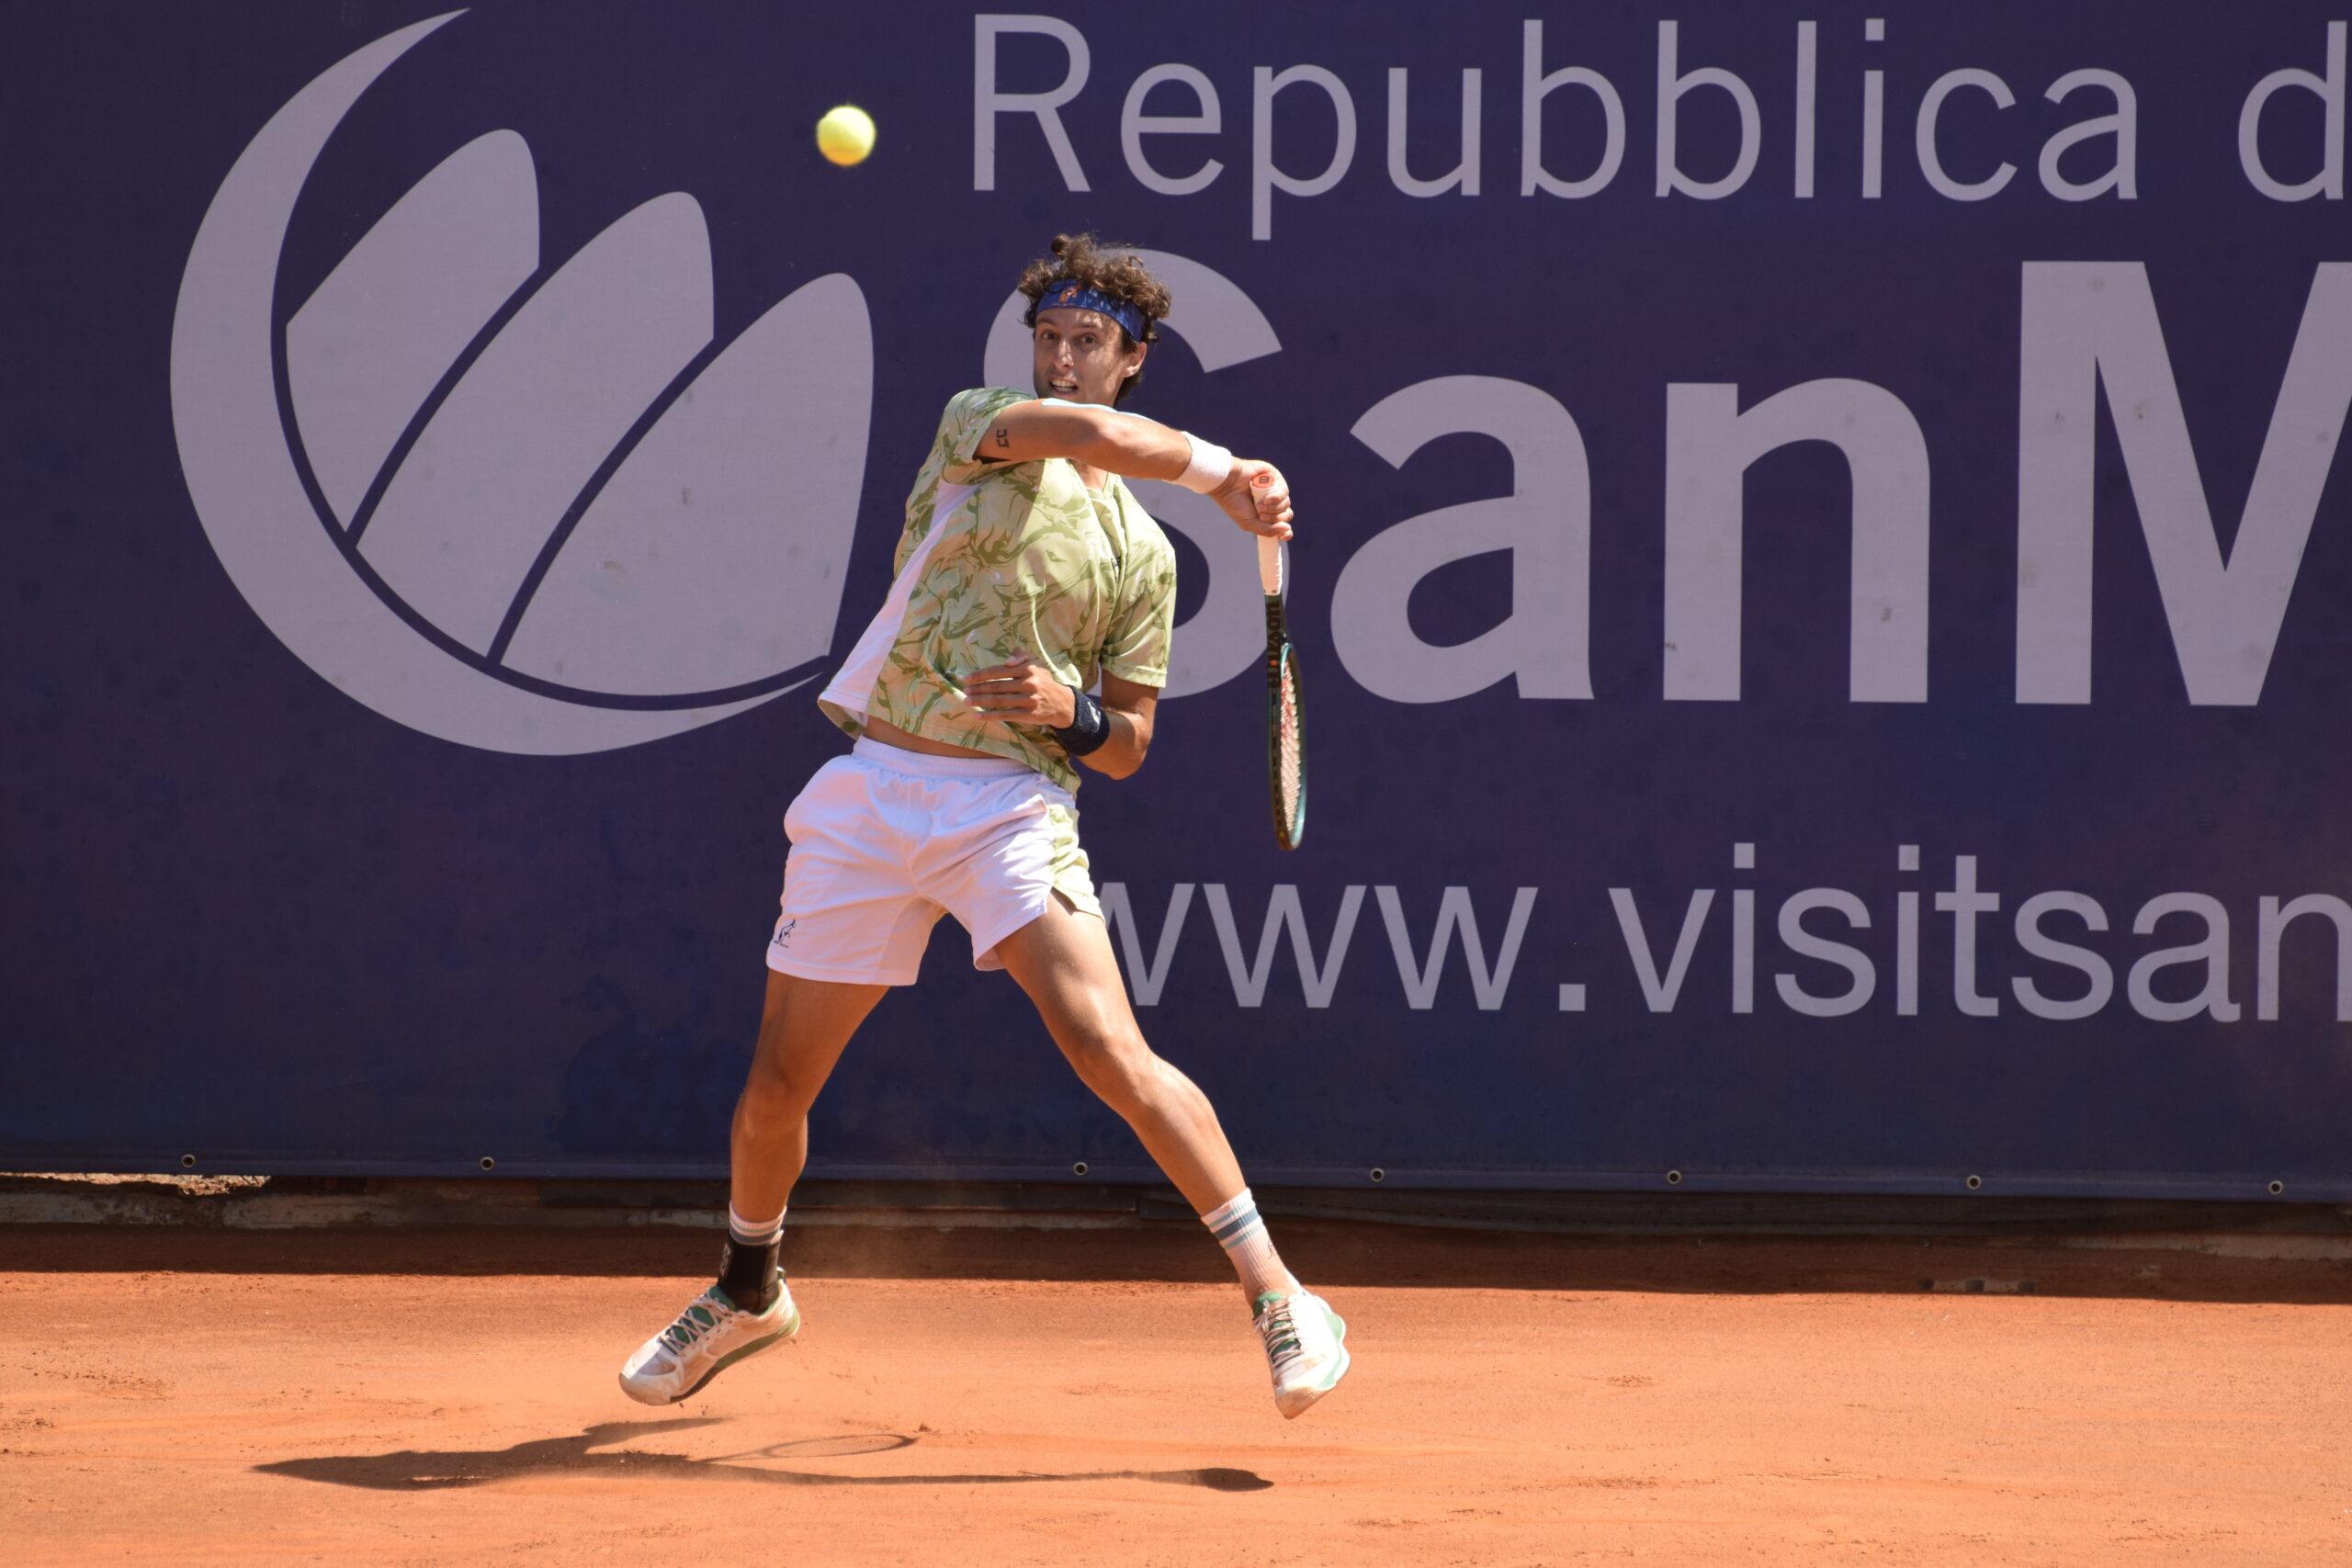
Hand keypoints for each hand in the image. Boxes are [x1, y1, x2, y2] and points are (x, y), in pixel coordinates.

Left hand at [958, 652, 1075, 726]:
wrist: (1061, 703)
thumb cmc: (1043, 680)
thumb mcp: (1036, 662)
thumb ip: (1021, 654)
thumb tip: (1007, 661)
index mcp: (1028, 669)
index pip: (999, 671)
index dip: (981, 675)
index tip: (967, 678)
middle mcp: (1029, 684)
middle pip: (997, 686)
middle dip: (978, 689)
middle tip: (965, 690)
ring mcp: (1028, 700)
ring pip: (999, 701)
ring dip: (980, 702)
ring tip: (967, 701)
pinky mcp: (1028, 715)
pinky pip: (1005, 715)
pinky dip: (990, 716)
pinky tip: (978, 716)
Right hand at [1212, 460, 1293, 539]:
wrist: (1227, 484)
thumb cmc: (1235, 504)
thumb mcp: (1249, 523)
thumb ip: (1268, 530)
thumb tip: (1287, 529)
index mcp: (1267, 514)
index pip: (1284, 524)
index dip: (1286, 531)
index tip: (1284, 536)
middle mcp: (1273, 503)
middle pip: (1286, 514)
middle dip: (1275, 518)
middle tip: (1261, 515)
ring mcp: (1274, 490)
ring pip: (1286, 504)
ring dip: (1274, 508)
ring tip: (1260, 506)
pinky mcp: (1275, 478)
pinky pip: (1284, 491)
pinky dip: (1276, 498)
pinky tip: (1266, 499)